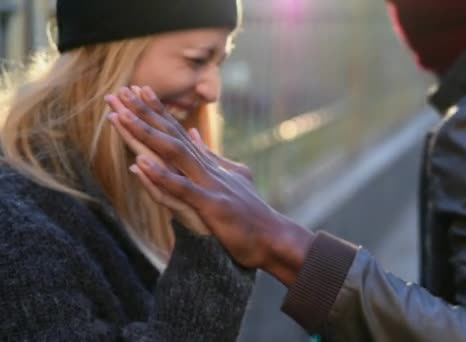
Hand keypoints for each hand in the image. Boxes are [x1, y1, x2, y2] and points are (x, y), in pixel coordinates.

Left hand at [105, 86, 313, 283]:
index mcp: (208, 164)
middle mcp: (206, 168)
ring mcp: (209, 185)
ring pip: (172, 154)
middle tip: (119, 90)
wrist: (274, 237)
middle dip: (144, 113)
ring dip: (145, 134)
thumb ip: (210, 155)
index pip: (177, 132)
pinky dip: (161, 176)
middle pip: (170, 135)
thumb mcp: (231, 176)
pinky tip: (140, 163)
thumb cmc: (251, 212)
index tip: (136, 89)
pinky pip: (181, 189)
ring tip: (121, 116)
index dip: (156, 111)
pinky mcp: (211, 205)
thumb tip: (191, 132)